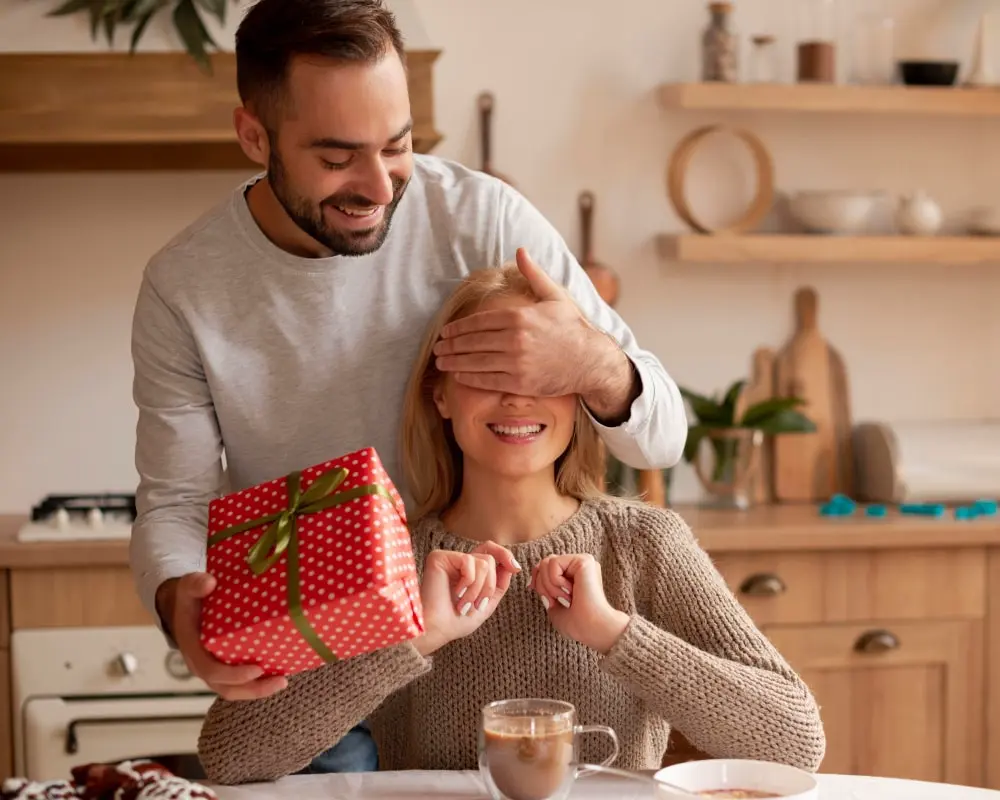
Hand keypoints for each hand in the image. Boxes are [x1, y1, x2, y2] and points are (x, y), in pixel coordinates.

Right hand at [156, 573, 288, 700]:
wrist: (183, 608)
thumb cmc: (189, 600)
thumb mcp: (188, 588)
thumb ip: (195, 584)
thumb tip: (209, 582)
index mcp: (193, 650)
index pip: (211, 670)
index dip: (234, 674)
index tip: (257, 669)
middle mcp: (202, 665)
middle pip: (227, 688)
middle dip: (254, 689)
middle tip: (280, 680)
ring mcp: (214, 669)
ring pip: (234, 690)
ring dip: (258, 690)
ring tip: (282, 681)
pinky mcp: (225, 667)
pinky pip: (239, 682)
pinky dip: (257, 682)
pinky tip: (278, 672)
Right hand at [414, 542, 520, 655]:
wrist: (437, 630)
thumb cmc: (456, 622)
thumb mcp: (487, 604)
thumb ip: (499, 585)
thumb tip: (512, 565)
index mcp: (468, 571)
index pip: (490, 551)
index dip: (505, 556)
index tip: (516, 568)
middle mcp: (458, 562)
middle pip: (490, 557)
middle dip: (491, 585)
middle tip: (479, 605)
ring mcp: (449, 559)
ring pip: (484, 562)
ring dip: (479, 589)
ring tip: (464, 604)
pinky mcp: (439, 557)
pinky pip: (469, 561)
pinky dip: (469, 582)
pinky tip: (456, 593)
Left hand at [433, 249, 630, 410]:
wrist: (590, 360)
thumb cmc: (572, 328)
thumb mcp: (555, 296)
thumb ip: (534, 274)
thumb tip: (520, 251)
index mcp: (520, 316)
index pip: (478, 321)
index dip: (458, 327)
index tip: (445, 331)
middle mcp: (515, 339)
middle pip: (473, 342)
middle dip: (451, 345)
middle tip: (438, 347)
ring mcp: (517, 363)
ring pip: (476, 362)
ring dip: (454, 362)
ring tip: (441, 362)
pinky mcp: (521, 383)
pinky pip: (487, 380)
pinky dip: (469, 378)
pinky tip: (459, 375)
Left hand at [530, 554, 629, 653]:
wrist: (592, 629)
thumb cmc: (577, 624)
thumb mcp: (553, 605)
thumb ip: (544, 588)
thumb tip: (534, 575)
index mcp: (573, 576)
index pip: (546, 567)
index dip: (537, 579)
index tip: (542, 596)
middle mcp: (579, 566)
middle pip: (544, 563)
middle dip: (542, 585)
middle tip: (558, 601)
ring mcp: (582, 561)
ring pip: (546, 562)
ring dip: (550, 586)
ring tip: (566, 598)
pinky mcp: (584, 560)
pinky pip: (554, 563)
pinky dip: (555, 581)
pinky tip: (571, 591)